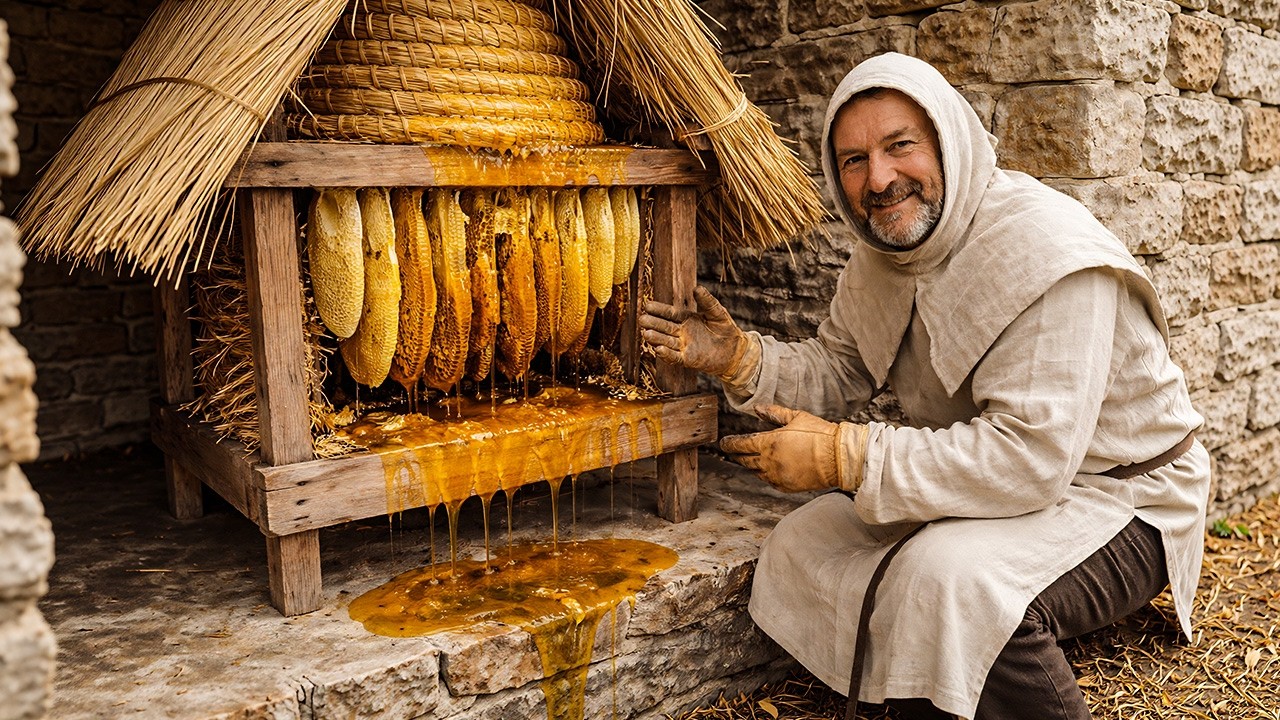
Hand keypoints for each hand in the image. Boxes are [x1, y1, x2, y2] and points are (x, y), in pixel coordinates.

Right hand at [640, 286, 756, 386]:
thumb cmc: (726, 330)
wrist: (735, 351)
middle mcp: (682, 333)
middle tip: (641, 319)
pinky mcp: (688, 359)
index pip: (670, 313)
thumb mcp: (717, 313)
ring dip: (656, 338)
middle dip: (653, 323)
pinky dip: (667, 354)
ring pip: (667, 341)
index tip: (647, 305)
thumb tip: (697, 288)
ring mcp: (684, 346)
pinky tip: (658, 349)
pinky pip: (675, 357)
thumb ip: (707, 302)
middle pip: (664, 327)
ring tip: (646, 333)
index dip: (659, 310)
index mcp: (686, 319)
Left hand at [720, 404, 841, 492]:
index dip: (730, 444)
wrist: (838, 458)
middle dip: (738, 455)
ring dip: (751, 465)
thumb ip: (774, 413)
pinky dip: (765, 475)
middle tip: (733, 452)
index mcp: (770, 442)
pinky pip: (769, 482)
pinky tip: (767, 470)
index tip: (724, 443)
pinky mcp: (786, 487)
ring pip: (756, 472)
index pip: (742, 445)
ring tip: (750, 460)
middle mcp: (769, 461)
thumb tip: (757, 408)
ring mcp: (777, 476)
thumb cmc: (819, 434)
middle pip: (745, 460)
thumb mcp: (796, 417)